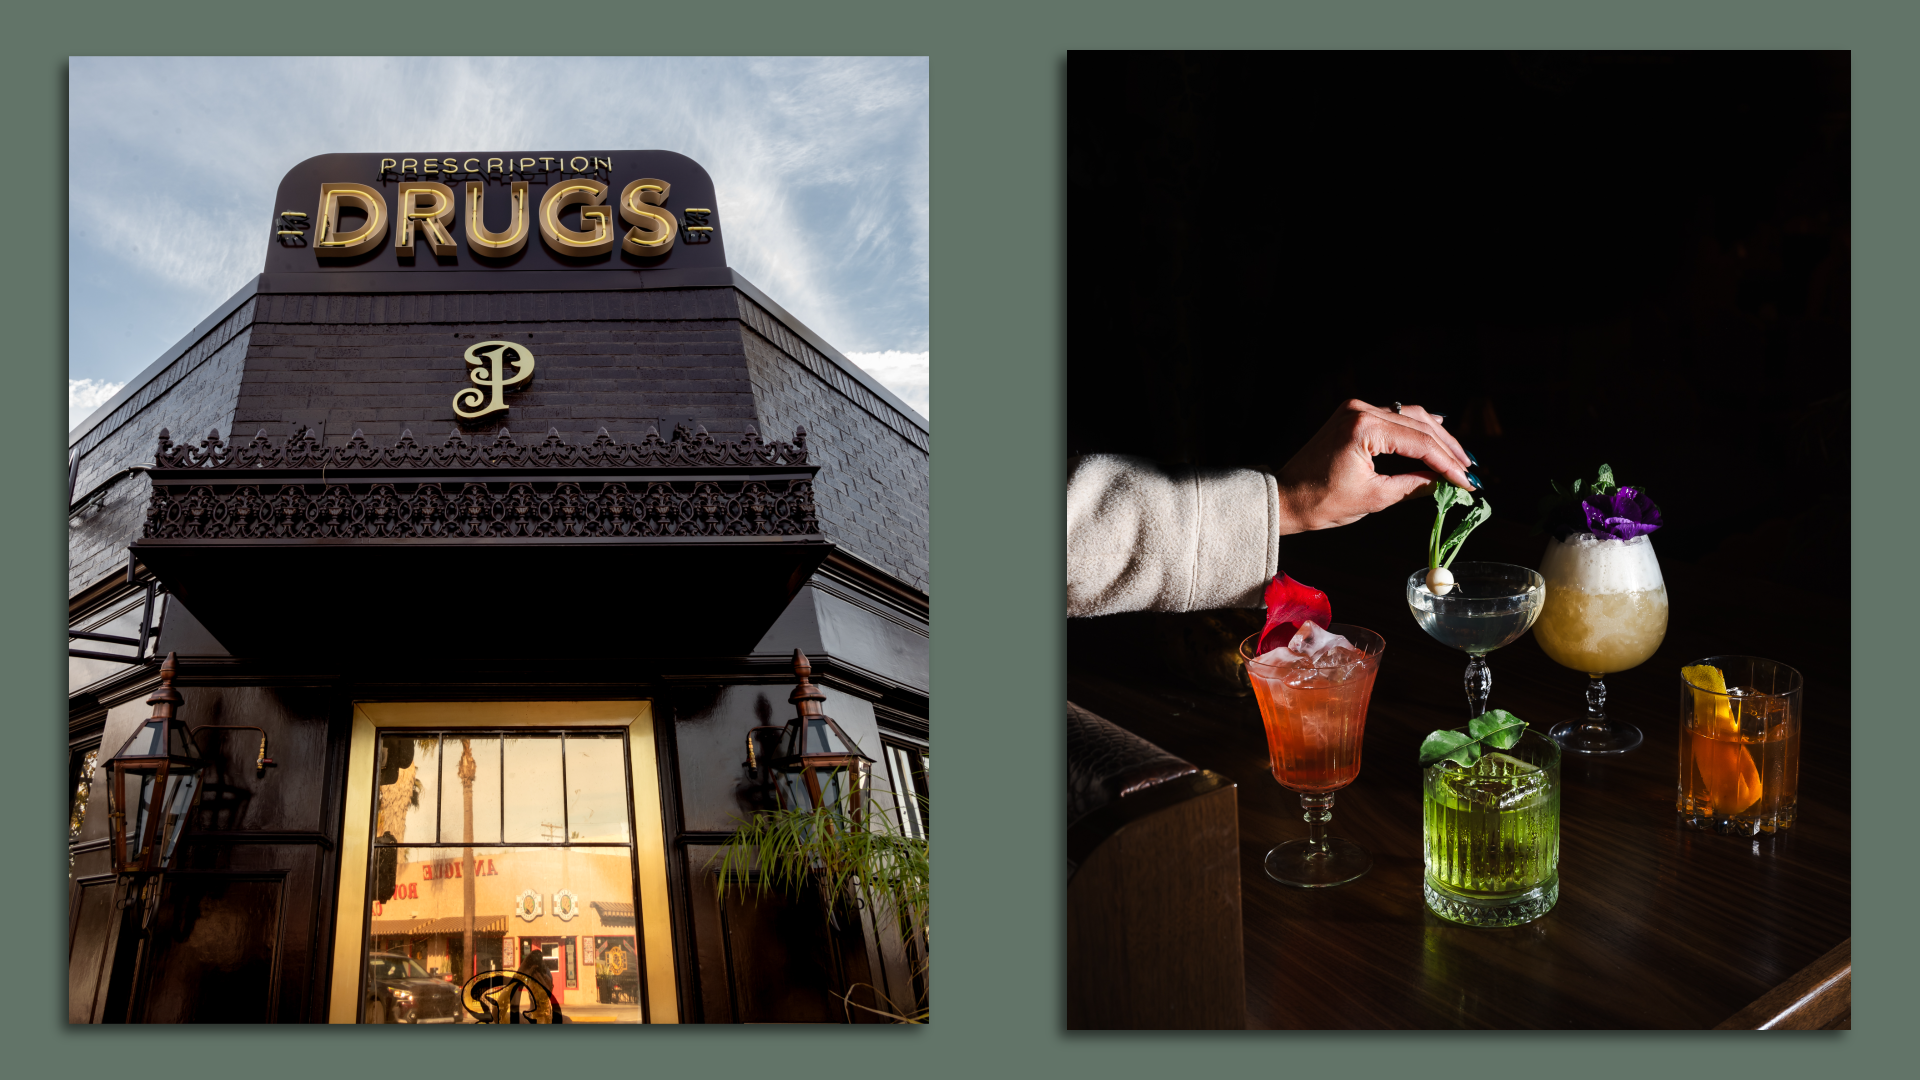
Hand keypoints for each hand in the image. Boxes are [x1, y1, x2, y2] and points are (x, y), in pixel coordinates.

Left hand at [1273, 399, 1476, 535]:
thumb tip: (1443, 483)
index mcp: (1364, 428)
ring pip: (1409, 416)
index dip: (1447, 464)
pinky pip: (1393, 417)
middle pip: (1419, 424)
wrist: (1285, 497)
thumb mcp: (1374, 497)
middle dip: (1447, 448)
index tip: (1467, 482)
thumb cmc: (1321, 502)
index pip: (1419, 442)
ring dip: (1435, 437)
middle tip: (1469, 469)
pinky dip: (1415, 429)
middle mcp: (1360, 409)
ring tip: (1458, 458)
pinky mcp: (1352, 415)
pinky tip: (1436, 433)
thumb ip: (1412, 486)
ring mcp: (1355, 409)